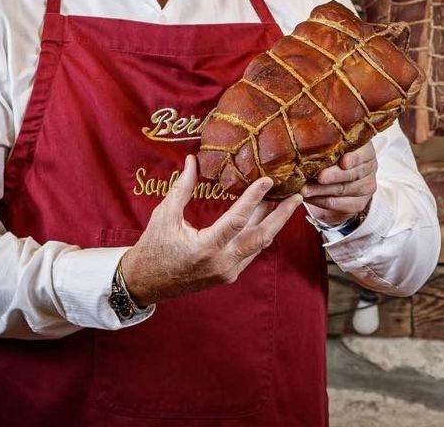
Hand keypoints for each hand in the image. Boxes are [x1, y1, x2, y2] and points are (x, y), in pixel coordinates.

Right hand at [119, 154, 302, 305]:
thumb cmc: (153, 247)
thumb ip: (182, 188)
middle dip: (281, 216)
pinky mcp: (228, 276)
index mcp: (205, 248)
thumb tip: (193, 160)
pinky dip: (259, 234)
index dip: (254, 198)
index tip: (268, 180)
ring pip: (258, 245)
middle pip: (261, 237)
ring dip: (272, 223)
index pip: (238, 220)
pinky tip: (266, 217)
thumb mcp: (164, 215)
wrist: (145, 283)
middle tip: (297, 196)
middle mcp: (221, 263)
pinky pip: (250, 253)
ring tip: (286, 201)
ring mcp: (227, 272)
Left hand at [300, 142, 376, 225]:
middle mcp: (369, 167)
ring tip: (304, 190)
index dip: (354, 158)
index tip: (343, 161)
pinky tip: (308, 198)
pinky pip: (338, 204)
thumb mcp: (331, 146)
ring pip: (343, 190)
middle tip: (319, 177)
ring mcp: (366, 187)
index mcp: (365, 149)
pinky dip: (320, 201)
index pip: (364, 153)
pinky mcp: (358, 204)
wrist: (335, 182)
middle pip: (353, 173)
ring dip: (321, 191)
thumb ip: (325, 143)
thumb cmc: (330, 157)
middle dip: (334, 176)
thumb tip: (305, 143)